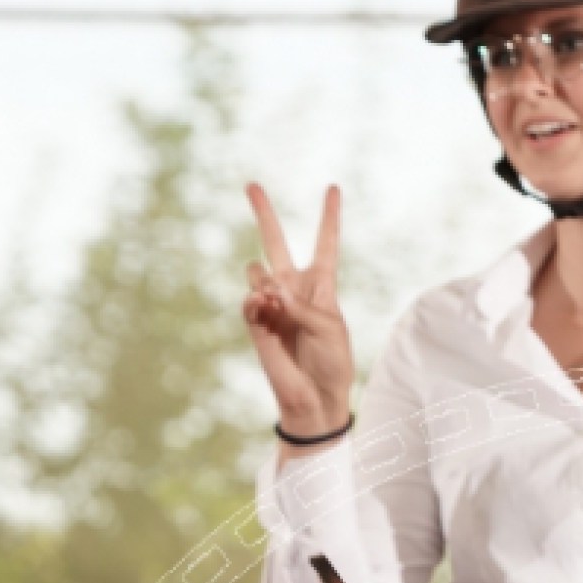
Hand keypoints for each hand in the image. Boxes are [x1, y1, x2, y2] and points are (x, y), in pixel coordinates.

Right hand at [243, 184, 355, 437]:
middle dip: (263, 213)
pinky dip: (257, 302)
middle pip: (276, 242)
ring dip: (265, 281)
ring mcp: (273, 304)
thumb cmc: (332, 363)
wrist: (316, 398)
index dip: (329, 216)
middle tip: (251, 184)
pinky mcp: (257, 323)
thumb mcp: (330, 328)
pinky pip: (249, 299)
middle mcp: (294, 288)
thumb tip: (270, 289)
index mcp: (321, 285)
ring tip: (277, 303)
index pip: (325, 243)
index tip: (333, 188)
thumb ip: (302, 305)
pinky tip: (265, 308)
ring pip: (257, 271)